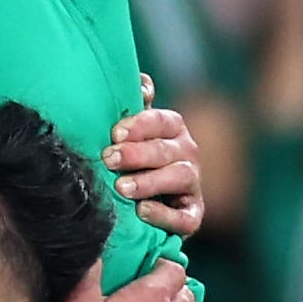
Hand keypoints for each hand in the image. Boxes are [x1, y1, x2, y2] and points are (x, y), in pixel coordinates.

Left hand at [108, 99, 205, 236]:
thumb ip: (133, 108)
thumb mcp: (129, 133)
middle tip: (109, 159)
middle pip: (166, 149)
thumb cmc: (131, 161)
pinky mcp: (192, 215)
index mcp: (173, 130)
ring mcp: (192, 185)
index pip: (162, 121)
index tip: (115, 133)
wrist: (140, 205)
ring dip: (149, 182)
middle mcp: (187, 154)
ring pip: (179, 178)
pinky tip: (142, 212)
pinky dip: (165, 215)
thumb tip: (142, 84)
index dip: (140, 125)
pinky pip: (185, 217)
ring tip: (122, 188)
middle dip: (137, 154)